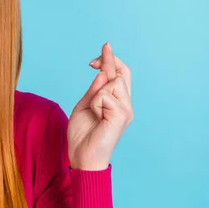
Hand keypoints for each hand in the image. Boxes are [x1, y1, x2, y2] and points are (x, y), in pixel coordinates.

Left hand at [67, 42, 133, 170]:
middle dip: (108, 61)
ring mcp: (126, 110)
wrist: (82, 156)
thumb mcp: (85, 105)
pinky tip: (96, 117)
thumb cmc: (83, 134)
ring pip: (112, 82)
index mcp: (117, 102)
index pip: (120, 74)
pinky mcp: (121, 116)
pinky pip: (105, 95)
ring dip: (96, 93)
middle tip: (92, 63)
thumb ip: (94, 90)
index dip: (110, 59)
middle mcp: (125, 104)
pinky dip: (95, 103)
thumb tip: (102, 72)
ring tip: (94, 112)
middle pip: (122, 72)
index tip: (100, 51)